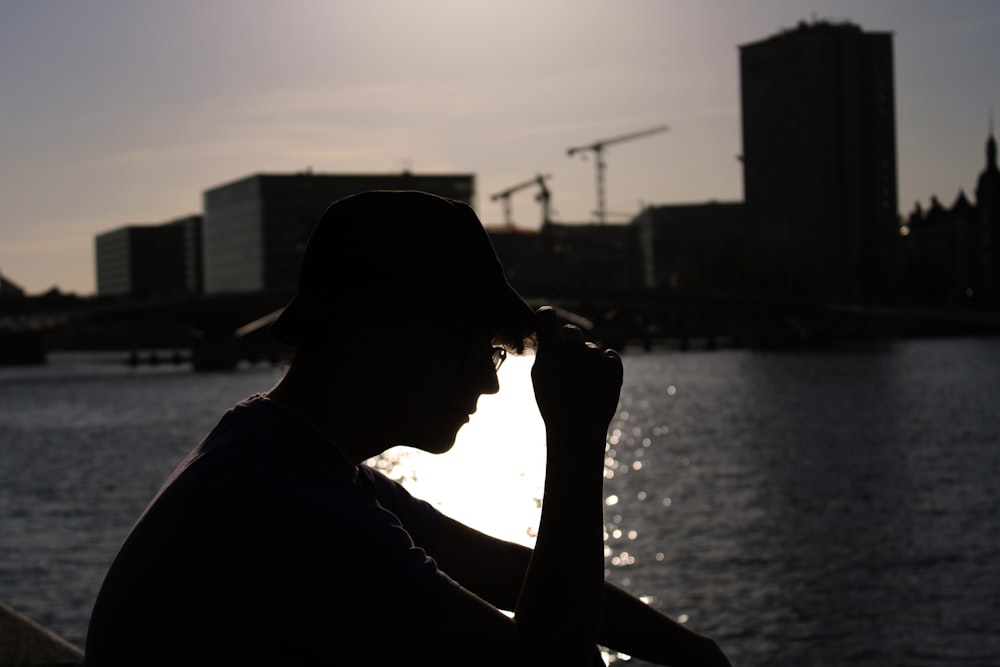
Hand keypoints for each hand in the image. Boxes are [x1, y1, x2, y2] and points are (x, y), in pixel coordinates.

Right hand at [531, 307, 622, 450]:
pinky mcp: (614, 364)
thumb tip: (552, 336)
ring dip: (587, 361)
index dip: (546, 316)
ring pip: (590, 349)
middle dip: (569, 342)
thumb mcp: (540, 377)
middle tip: (568, 363)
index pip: (547, 316)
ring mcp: (595, 355)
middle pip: (571, 331)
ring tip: (582, 386)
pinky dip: (605, 367)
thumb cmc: (554, 405)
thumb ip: (547, 352)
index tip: (547, 319)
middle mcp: (573, 347)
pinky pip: (609, 356)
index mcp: (551, 349)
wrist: (578, 429)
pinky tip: (597, 384)